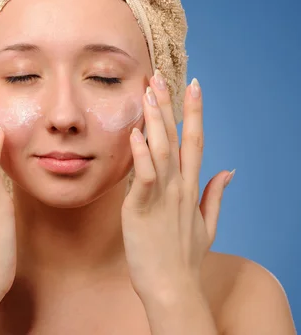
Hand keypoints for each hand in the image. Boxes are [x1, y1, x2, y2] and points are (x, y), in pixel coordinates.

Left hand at [122, 70, 233, 301]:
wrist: (174, 289)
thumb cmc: (184, 258)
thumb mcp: (207, 225)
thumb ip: (216, 195)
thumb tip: (229, 171)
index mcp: (192, 188)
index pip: (196, 141)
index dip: (194, 112)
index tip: (194, 86)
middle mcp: (180, 187)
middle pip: (177, 138)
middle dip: (170, 105)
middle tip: (161, 76)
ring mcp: (163, 197)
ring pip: (161, 150)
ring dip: (155, 120)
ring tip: (148, 92)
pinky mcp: (143, 209)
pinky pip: (144, 176)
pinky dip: (141, 154)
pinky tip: (135, 133)